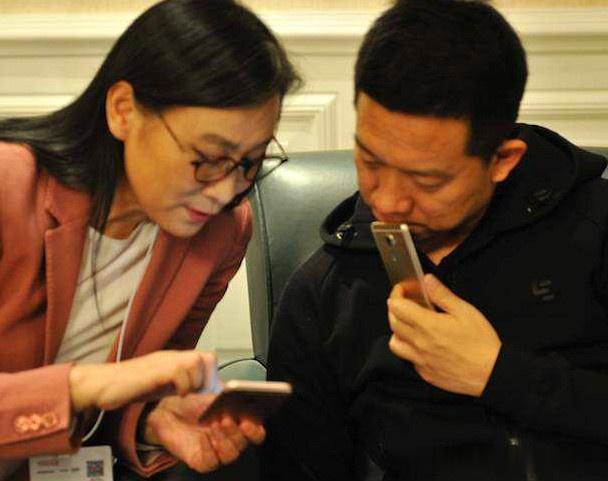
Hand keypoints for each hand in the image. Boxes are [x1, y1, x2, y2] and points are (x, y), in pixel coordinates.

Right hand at [68, 350, 215, 411]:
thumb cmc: (131, 386)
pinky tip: (176, 395)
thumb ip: (182, 384)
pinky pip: (178, 372)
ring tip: (183, 393)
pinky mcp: (153, 371)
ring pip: (195, 362)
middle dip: (207, 378)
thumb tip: (204, 389)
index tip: (205, 391)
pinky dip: (182, 386)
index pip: (207, 357)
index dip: (212, 374)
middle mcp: (171, 356)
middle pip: (206, 357)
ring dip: (195, 382)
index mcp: (174, 358)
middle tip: (195, 392)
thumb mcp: (163, 385)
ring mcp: (162, 361)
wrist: (102, 384)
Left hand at [142, 394, 265, 471]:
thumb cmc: (195, 403)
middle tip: (227, 418)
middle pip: (243, 443)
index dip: (255, 429)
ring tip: (214, 424)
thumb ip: (229, 399)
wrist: (170, 410)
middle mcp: (230, 440)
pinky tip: (203, 437)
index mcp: (238, 425)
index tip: (249, 419)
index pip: (256, 433)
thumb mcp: (214, 397)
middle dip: (236, 431)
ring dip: (224, 439)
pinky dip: (208, 448)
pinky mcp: (202, 461)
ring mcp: (217, 452)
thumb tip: (239, 398)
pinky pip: (211, 461)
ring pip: (230, 454)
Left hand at [387, 274, 501, 395]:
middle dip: (394, 309)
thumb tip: (428, 281)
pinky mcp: (425, 373)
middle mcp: (419, 343)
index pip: (397, 307)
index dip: (396, 295)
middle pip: (392, 323)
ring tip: (409, 325)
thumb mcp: (465, 311)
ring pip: (394, 343)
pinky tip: (422, 344)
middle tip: (404, 303)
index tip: (401, 290)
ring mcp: (420, 360)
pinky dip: (409, 348)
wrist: (491, 373)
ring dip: (397, 331)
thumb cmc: (481, 343)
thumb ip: (442, 294)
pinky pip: (408, 359)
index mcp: (427, 325)